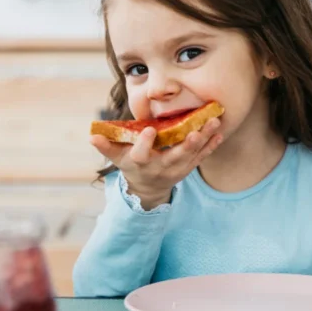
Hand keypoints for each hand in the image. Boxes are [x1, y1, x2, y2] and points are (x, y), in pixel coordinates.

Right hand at [91, 118, 222, 208]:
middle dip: (186, 144)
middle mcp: (161, 168)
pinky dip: (211, 146)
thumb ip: (107, 146)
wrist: (148, 187)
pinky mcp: (188, 167)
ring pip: (193, 155)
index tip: (150, 130)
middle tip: (196, 131)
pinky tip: (220, 133)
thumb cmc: (131, 164)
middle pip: (175, 157)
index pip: (141, 155)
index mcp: (141, 163)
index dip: (145, 144)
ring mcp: (177, 169)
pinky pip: (201, 157)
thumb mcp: (117, 157)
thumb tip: (91, 136)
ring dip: (205, 139)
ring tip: (215, 123)